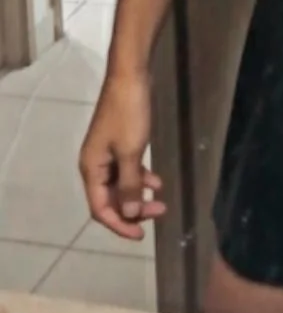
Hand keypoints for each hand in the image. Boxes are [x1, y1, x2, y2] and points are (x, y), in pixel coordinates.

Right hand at [78, 72, 165, 240]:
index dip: (120, 225)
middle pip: (111, 199)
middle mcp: (94, 165)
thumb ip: (130, 186)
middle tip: (158, 212)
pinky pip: (127, 170)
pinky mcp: (119, 143)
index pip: (100, 209)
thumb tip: (129, 215)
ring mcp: (106, 154)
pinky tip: (156, 181)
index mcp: (91, 169)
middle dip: (133, 210)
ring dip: (139, 195)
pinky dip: (140, 177)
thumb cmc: (129, 115)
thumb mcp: (131, 152)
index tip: (141, 235)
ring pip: (121, 185)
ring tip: (161, 201)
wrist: (130, 77)